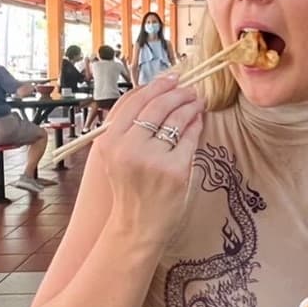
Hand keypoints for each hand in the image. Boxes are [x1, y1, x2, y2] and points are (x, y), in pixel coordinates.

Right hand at [87, 73, 202, 240]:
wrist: (136, 228)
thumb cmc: (129, 189)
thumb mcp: (115, 156)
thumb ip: (127, 127)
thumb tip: (153, 91)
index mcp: (109, 141)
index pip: (134, 101)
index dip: (155, 85)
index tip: (171, 78)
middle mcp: (128, 148)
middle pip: (157, 106)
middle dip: (177, 92)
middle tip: (190, 89)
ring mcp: (152, 160)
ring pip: (176, 120)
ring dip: (190, 106)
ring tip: (196, 101)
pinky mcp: (175, 170)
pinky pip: (189, 138)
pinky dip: (196, 125)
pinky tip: (198, 120)